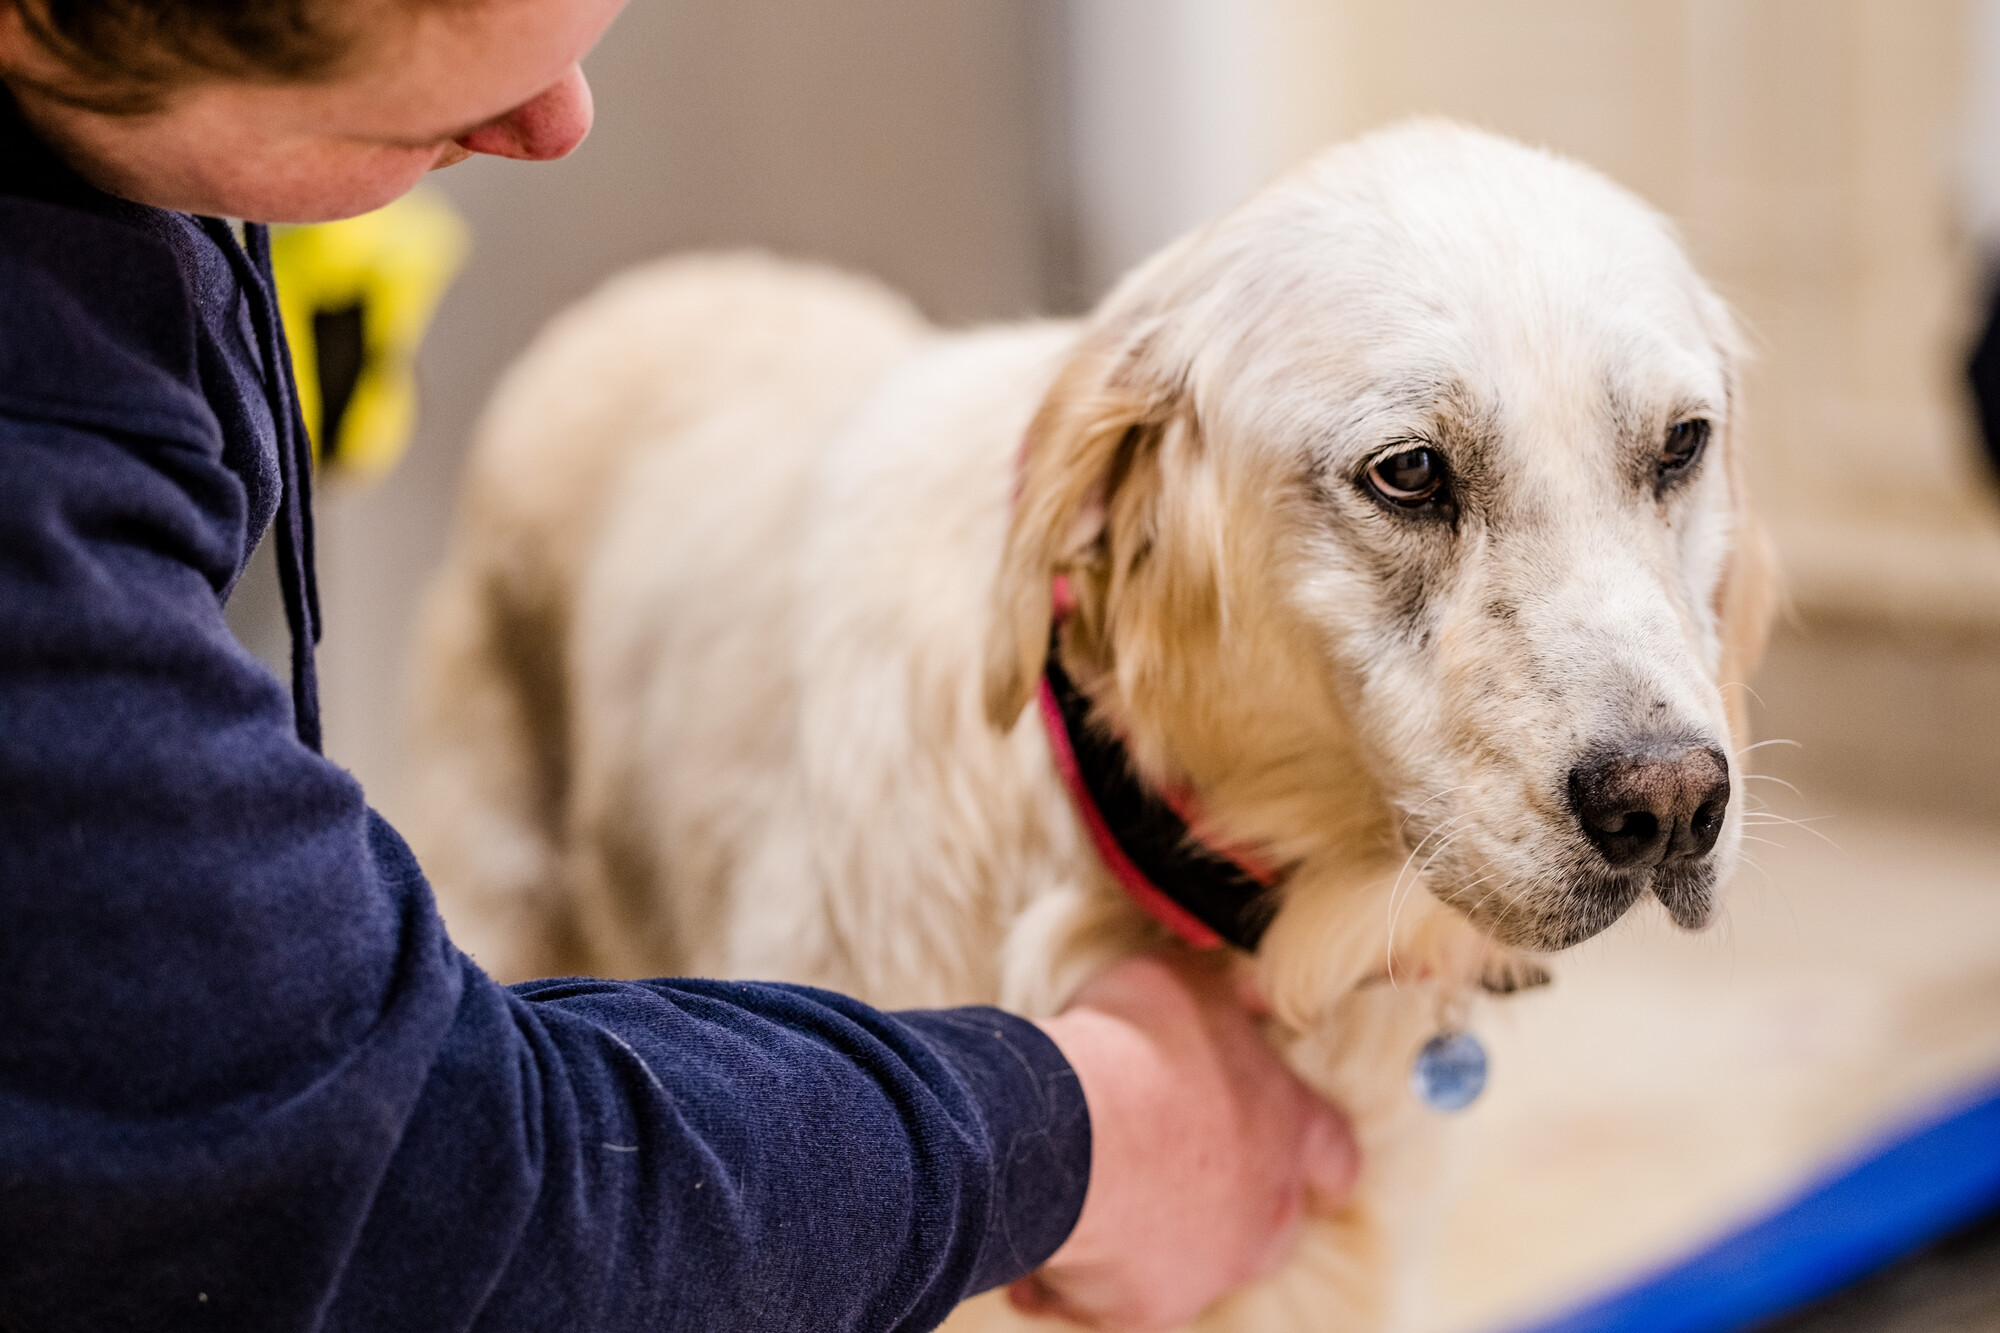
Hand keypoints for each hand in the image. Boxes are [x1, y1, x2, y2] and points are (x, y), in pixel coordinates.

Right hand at [1016, 951, 1358, 1329]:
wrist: (1065, 1130)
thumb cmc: (1128, 1044)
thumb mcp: (1187, 983)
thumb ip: (1227, 998)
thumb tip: (1254, 994)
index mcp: (1286, 1126)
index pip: (1335, 1154)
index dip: (1318, 1159)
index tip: (1307, 1164)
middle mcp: (1265, 1210)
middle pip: (1268, 1223)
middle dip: (1222, 1203)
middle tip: (1162, 1168)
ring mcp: (1211, 1269)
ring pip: (1189, 1265)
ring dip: (1146, 1237)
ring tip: (1084, 1199)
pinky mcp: (1147, 1311)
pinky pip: (1110, 1299)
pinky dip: (1077, 1275)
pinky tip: (1043, 1234)